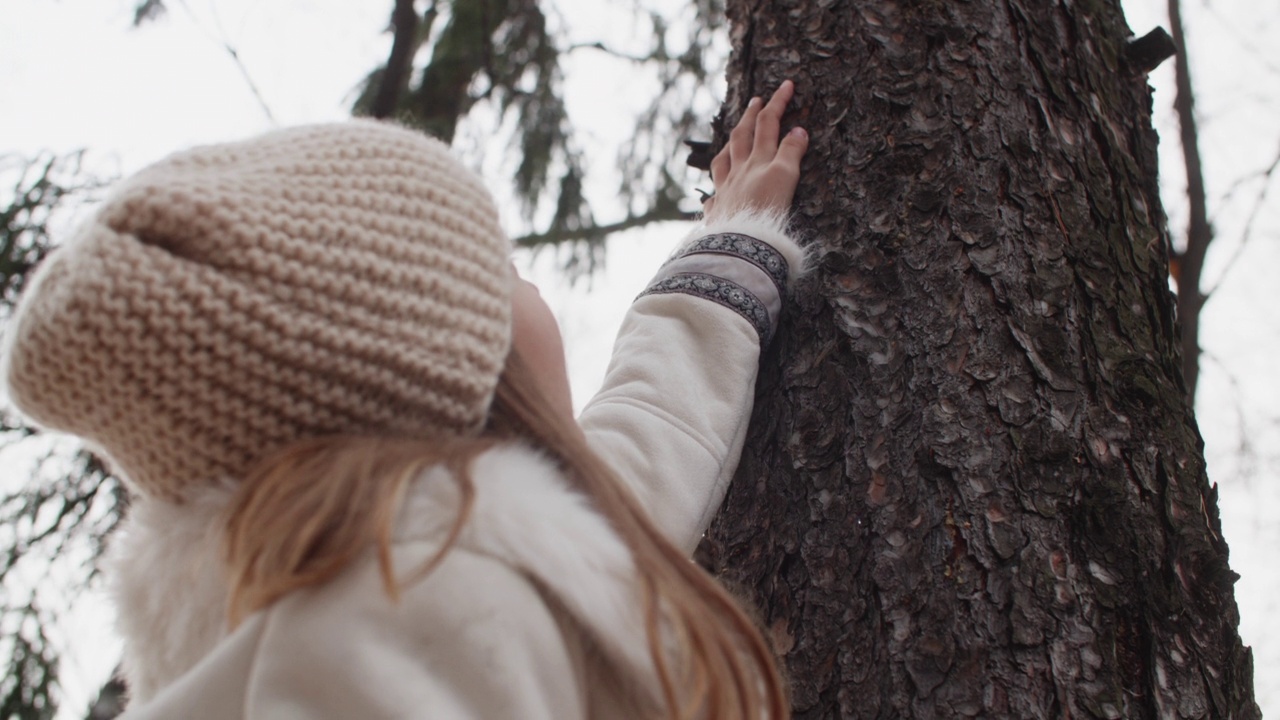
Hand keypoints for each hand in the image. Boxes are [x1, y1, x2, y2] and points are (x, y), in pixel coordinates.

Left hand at [704, 80, 808, 220]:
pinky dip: (715, 192)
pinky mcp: (719, 214)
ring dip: (730, 145)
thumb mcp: (786, 178)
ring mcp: (725, 191)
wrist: (742, 244)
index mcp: (757, 161)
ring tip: (734, 138)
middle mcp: (738, 172)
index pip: (768, 124)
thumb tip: (798, 130)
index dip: (778, 102)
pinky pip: (714, 197)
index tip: (787, 84)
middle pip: (742, 136)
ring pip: (723, 161)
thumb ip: (791, 153)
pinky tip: (715, 194)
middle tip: (757, 99)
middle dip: (751, 115)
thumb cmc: (766, 211)